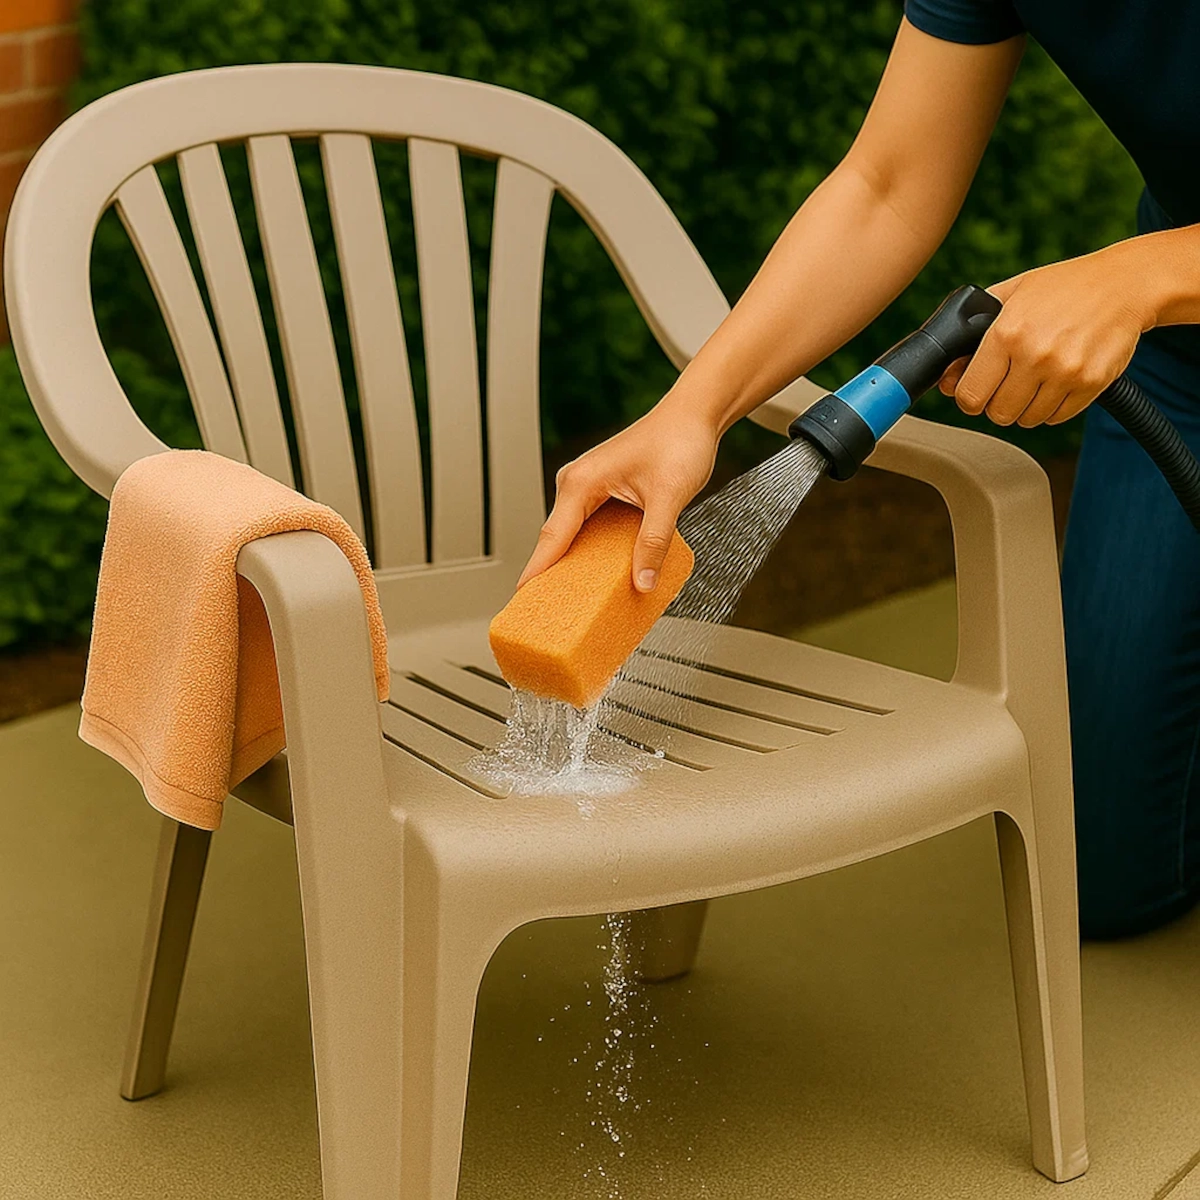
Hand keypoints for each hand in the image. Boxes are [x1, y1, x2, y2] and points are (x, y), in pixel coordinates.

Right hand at [518, 400, 718, 591]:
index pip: (551, 537)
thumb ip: (654, 541)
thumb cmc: (679, 440)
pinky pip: (588, 530)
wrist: (694, 415)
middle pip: (555, 540)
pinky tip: (599, 574)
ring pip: (572, 536)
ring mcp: (588, 488)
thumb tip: (643, 581)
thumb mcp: (669, 497)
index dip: (537, 572)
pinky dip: (590, 552)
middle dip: (552, 575)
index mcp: (581, 482)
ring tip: (572, 600)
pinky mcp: (603, 493)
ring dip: (572, 565)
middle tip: (549, 612)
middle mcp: (577, 484)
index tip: (523, 600)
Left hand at [938, 244, 1155, 426]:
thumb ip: (973, 336)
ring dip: (1026, 407)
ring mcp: (1066, 372)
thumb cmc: (1062, 287)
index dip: (969, 397)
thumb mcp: (1010, 294)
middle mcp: (1035, 355)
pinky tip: (1057, 381)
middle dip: (998, 403)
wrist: (1125, 284)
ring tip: (1036, 379)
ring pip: (1027, 420)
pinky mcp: (1092, 384)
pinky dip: (1053, 407)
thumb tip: (947, 380)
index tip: (977, 391)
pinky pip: (1057, 417)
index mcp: (1007, 333)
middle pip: (998, 413)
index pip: (970, 396)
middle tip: (1009, 383)